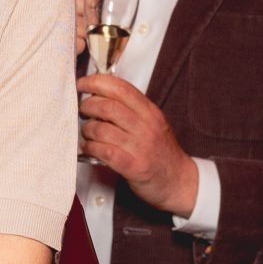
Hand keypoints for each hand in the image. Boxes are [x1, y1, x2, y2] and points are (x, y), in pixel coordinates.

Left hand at [77, 74, 198, 213]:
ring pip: (101, 129)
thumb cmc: (161, 152)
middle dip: (88, 106)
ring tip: (87, 133)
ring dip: (87, 129)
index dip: (97, 82)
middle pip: (108, 106)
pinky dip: (90, 148)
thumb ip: (131, 108)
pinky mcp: (133, 166)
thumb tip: (100, 93)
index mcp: (150, 112)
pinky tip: (89, 148)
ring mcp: (140, 147)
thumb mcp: (152, 123)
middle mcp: (146, 127)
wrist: (179, 181)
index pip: (121, 88)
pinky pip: (104, 151)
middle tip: (83, 111)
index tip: (83, 83)